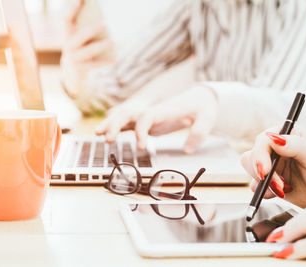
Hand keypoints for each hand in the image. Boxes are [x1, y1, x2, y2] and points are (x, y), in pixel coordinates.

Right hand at [60, 0, 113, 97]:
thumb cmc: (80, 46)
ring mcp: (73, 58)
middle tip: (105, 24)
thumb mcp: (79, 36)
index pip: (66, 19)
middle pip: (80, 36)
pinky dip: (105, 62)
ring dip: (101, 46)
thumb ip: (86, 26)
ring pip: (89, 51)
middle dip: (92, 30)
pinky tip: (114, 60)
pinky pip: (95, 64)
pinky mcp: (80, 69)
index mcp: (66, 33)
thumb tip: (104, 19)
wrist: (71, 70)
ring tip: (112, 41)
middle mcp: (67, 45)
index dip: (72, 9)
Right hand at [95, 86, 217, 153]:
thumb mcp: (208, 118)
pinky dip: (117, 127)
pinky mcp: (149, 119)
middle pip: (130, 113)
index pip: (147, 116)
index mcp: (166, 110)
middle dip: (116, 124)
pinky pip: (130, 122)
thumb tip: (187, 150)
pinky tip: (106, 134)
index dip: (140, 129)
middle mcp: (154, 110)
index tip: (140, 145)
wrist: (201, 97)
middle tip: (108, 139)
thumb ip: (199, 133)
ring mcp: (150, 114)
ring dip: (111, 123)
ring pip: (126, 116)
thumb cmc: (204, 107)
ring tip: (97, 134)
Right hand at [241, 126, 305, 206]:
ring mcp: (271, 164)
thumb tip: (274, 137)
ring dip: (264, 183)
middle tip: (280, 186)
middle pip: (252, 155)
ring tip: (285, 189)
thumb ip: (296, 146)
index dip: (260, 155)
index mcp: (288, 134)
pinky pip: (255, 185)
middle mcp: (276, 147)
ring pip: (251, 170)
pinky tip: (282, 193)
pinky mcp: (269, 180)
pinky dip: (265, 191)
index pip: (264, 139)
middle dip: (263, 173)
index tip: (265, 171)